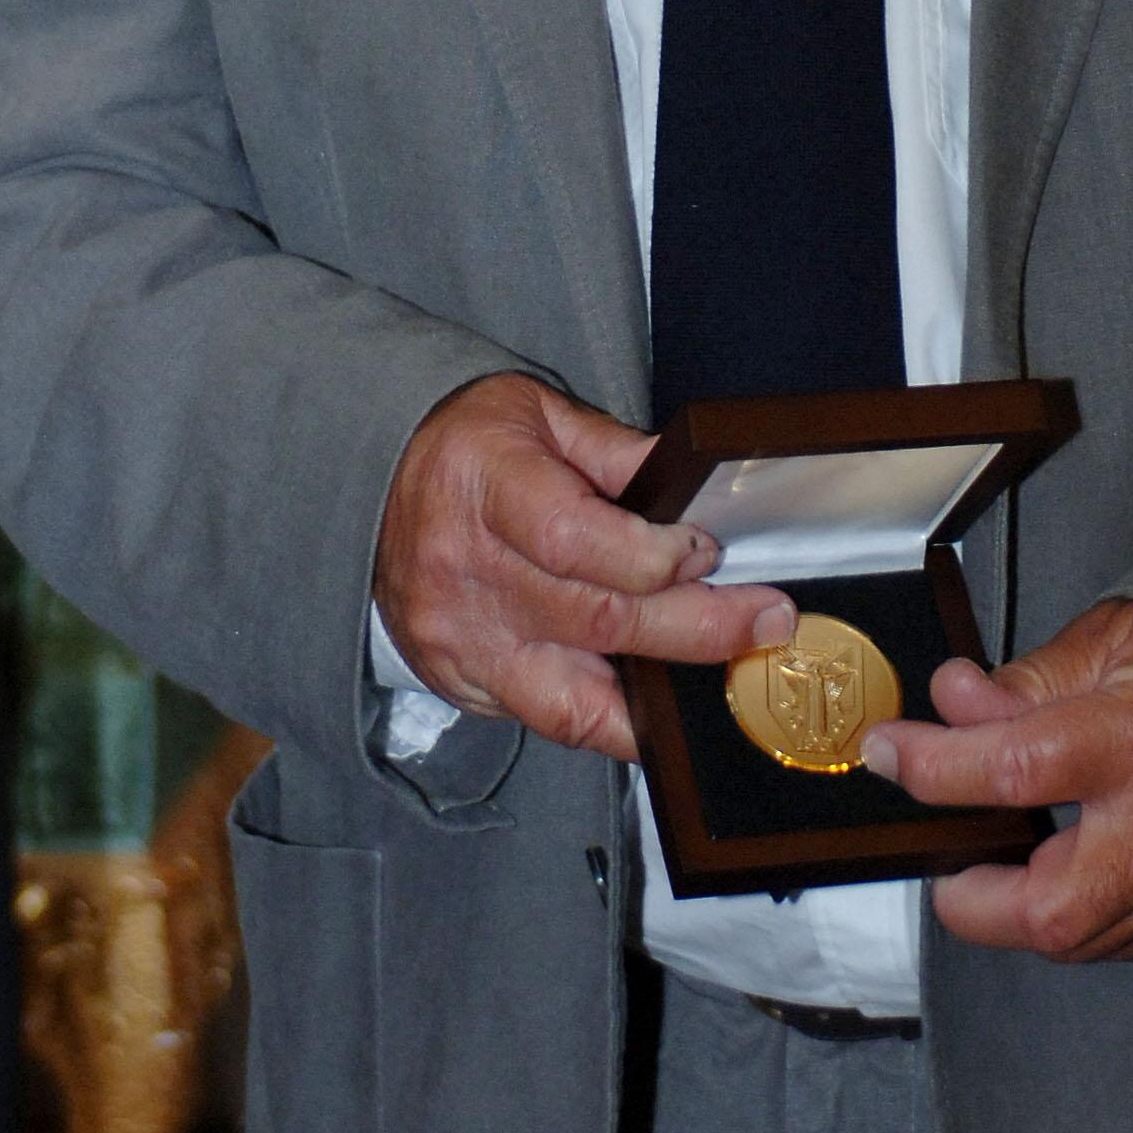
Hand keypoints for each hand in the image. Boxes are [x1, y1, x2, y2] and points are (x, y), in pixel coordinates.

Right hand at [373, 373, 794, 760]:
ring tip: (721, 686)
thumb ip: (616, 451)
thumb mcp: (538, 413)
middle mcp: (466, 573)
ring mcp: (458, 639)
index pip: (576, 540)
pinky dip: (601, 719)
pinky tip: (651, 704)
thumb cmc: (465, 440)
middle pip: (595, 621)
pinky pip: (540, 718)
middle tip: (764, 623)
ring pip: (569, 700)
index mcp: (487, 487)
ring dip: (654, 700)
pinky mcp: (455, 679)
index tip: (707, 550)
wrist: (368, 476)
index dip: (655, 555)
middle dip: (696, 629)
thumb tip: (694, 486)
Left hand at [859, 598, 1132, 960]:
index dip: (935, 766)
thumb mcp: (1109, 639)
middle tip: (948, 855)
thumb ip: (1022, 683)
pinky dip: (1066, 911)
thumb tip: (948, 705)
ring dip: (1016, 905)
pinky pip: (1112, 939)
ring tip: (998, 848)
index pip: (1017, 767)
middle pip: (1049, 910)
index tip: (886, 752)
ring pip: (1077, 940)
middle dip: (976, 898)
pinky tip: (1054, 863)